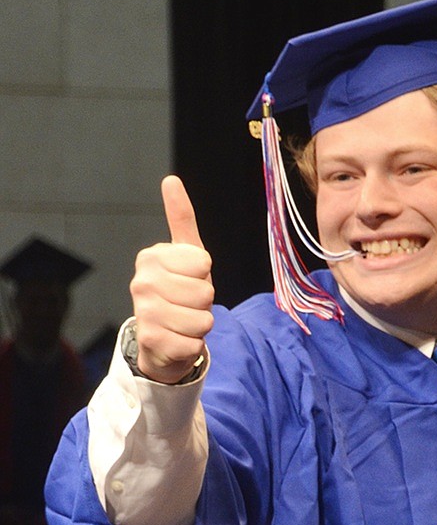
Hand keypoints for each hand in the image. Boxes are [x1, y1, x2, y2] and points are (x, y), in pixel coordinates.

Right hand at [130, 175, 215, 383]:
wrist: (161, 341)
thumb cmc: (179, 293)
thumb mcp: (185, 255)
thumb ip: (181, 219)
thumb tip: (171, 179)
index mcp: (151, 257)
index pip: (203, 263)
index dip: (204, 275)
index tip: (188, 280)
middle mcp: (142, 281)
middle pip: (205, 292)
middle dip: (204, 304)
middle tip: (187, 305)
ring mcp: (144, 311)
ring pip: (204, 319)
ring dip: (200, 325)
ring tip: (183, 322)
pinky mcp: (152, 340)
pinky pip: (195, 343)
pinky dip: (193, 345)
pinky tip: (177, 340)